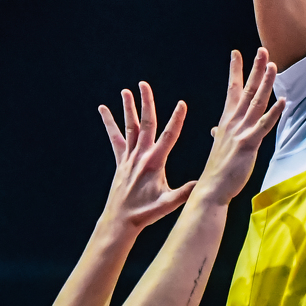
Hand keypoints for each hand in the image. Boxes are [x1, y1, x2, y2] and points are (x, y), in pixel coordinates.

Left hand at [98, 83, 195, 232]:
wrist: (120, 220)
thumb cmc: (145, 213)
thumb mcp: (167, 204)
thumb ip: (184, 193)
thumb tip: (202, 183)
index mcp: (154, 163)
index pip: (169, 136)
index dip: (176, 119)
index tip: (182, 104)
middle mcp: (140, 156)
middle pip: (145, 124)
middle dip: (146, 103)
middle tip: (144, 84)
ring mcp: (129, 157)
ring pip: (129, 127)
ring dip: (128, 108)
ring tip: (126, 91)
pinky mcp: (120, 161)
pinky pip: (115, 138)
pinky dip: (109, 123)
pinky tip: (103, 109)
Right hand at [197, 49, 285, 203]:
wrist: (211, 188)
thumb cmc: (217, 169)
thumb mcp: (219, 146)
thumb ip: (220, 134)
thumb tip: (216, 129)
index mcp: (227, 120)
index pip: (232, 89)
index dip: (235, 70)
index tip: (236, 53)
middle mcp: (233, 121)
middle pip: (247, 89)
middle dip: (255, 68)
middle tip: (262, 50)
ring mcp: (241, 131)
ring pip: (256, 101)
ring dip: (265, 83)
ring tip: (273, 66)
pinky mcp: (248, 143)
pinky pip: (264, 125)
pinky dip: (274, 112)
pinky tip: (283, 100)